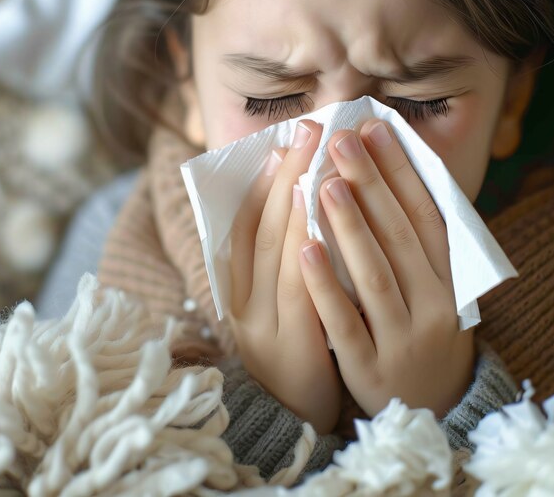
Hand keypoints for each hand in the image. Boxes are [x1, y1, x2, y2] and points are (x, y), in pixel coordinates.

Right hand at [227, 119, 340, 434]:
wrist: (296, 424)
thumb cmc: (297, 354)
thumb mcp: (280, 307)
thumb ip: (284, 264)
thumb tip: (300, 206)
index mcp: (239, 292)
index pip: (244, 227)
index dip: (259, 183)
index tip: (279, 144)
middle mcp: (243, 302)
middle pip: (259, 228)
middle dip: (282, 176)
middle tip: (305, 129)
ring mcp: (262, 323)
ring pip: (273, 251)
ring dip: (291, 200)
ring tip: (310, 157)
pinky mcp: (288, 344)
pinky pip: (296, 290)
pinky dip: (302, 251)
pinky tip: (314, 218)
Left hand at [298, 119, 475, 418]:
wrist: (434, 416)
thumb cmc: (423, 336)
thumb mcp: (436, 293)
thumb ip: (417, 246)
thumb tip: (388, 176)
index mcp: (449, 284)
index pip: (425, 217)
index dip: (401, 172)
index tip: (374, 129)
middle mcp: (432, 307)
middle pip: (399, 237)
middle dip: (369, 184)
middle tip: (340, 139)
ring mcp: (402, 338)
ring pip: (374, 275)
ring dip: (349, 226)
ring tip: (322, 182)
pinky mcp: (370, 368)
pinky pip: (345, 322)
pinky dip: (325, 286)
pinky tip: (304, 250)